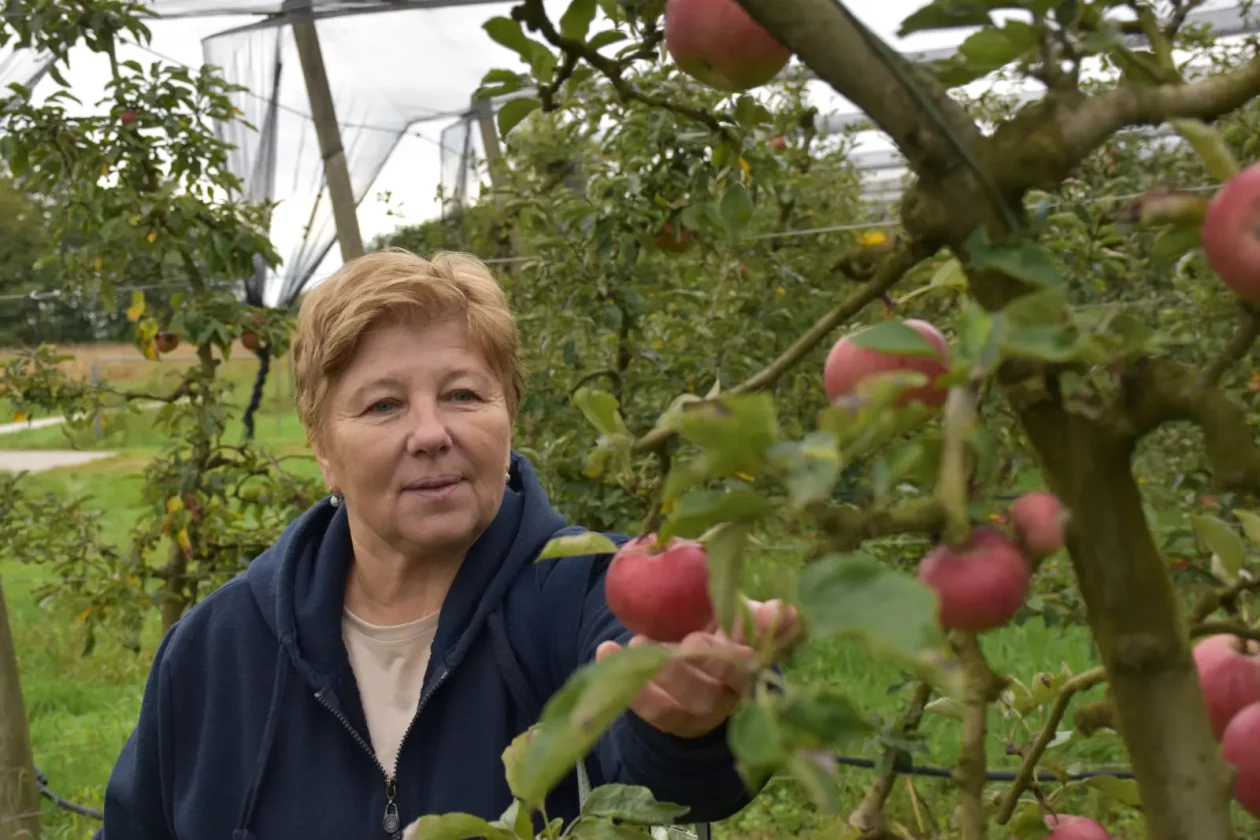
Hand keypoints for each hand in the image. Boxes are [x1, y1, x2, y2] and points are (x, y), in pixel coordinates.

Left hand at [595, 598, 798, 738]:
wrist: (698, 673)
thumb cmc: (722, 637)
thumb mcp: (739, 623)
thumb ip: (759, 617)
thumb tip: (783, 610)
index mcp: (749, 671)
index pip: (750, 664)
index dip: (746, 648)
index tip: (740, 629)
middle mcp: (728, 698)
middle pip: (716, 687)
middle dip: (703, 660)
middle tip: (687, 639)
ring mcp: (698, 713)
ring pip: (681, 702)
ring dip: (659, 671)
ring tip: (640, 641)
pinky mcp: (670, 721)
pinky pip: (650, 709)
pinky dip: (627, 683)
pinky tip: (606, 650)